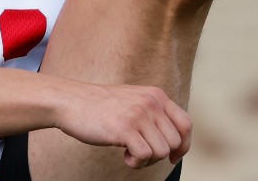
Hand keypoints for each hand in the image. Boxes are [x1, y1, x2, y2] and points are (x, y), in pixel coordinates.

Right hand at [55, 83, 191, 167]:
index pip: (186, 124)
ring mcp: (138, 115)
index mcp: (156, 95)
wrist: (70, 101)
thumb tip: (174, 140)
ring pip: (162, 152)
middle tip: (140, 153)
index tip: (173, 157)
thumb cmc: (100, 106)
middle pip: (175, 142)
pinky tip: (124, 155)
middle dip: (160, 155)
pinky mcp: (124, 128)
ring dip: (147, 160)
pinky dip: (136, 163)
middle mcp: (151, 103)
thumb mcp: (134, 100)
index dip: (184, 145)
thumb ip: (153, 112)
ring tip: (130, 153)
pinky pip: (145, 156)